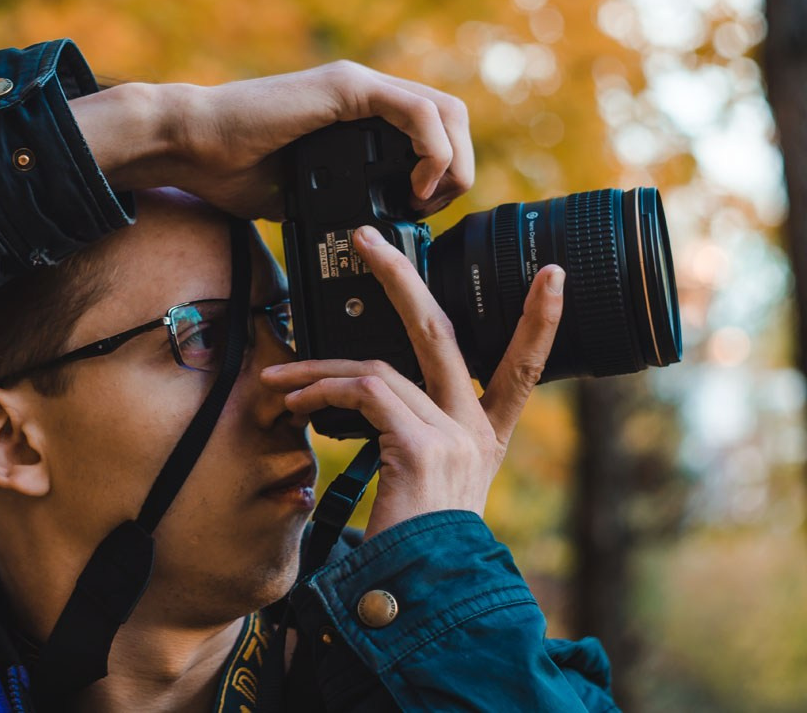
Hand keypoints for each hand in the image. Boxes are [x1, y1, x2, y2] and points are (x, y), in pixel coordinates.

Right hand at [71, 62, 473, 219]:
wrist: (190, 145)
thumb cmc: (229, 170)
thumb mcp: (300, 196)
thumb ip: (336, 203)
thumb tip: (362, 238)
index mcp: (357, 116)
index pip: (431, 131)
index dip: (442, 173)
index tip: (418, 214)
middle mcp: (365, 94)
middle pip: (452, 118)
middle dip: (457, 169)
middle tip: (427, 210)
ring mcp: (359, 87)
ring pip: (446, 111)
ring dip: (453, 161)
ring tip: (424, 200)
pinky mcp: (348, 88)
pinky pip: (419, 112)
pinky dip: (431, 152)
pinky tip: (411, 187)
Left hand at [260, 226, 564, 536]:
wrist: (421, 596)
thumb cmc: (414, 545)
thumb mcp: (420, 483)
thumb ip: (403, 435)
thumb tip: (357, 397)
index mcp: (483, 437)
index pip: (522, 367)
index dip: (540, 322)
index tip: (554, 275)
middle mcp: (475, 431)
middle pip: (443, 332)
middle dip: (403, 277)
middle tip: (368, 239)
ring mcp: (453, 435)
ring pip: (379, 367)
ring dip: (320, 367)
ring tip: (281, 379)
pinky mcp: (422, 445)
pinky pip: (365, 394)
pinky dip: (324, 391)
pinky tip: (297, 403)